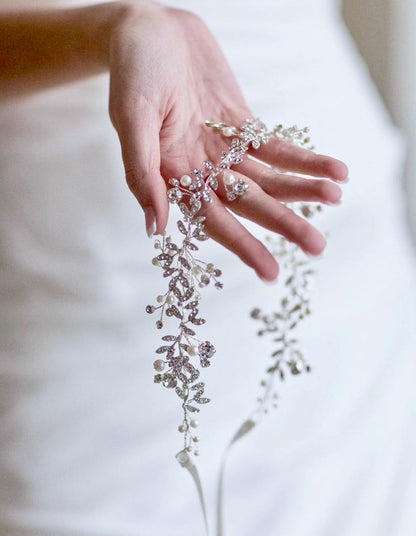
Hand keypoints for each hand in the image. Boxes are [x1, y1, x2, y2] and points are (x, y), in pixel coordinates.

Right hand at [109, 1, 347, 280]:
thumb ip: (142, 170)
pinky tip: (332, 169)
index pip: (212, 220)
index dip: (242, 246)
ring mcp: (224, 150)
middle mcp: (201, 170)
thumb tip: (155, 227)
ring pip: (269, 178)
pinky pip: (276, 148)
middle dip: (284, 223)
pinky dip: (303, 159)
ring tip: (335, 197)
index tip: (271, 272)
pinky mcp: (241, 126)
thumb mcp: (131, 115)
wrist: (152, 29)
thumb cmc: (134, 70)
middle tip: (317, 246)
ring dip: (302, 190)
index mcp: (172, 176)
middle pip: (248, 205)